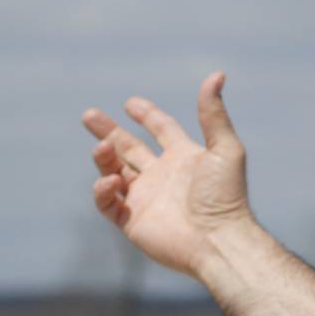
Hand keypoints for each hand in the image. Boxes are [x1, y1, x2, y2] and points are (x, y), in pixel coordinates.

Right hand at [81, 71, 252, 278]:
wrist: (219, 240)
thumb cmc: (225, 196)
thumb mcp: (225, 148)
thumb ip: (214, 113)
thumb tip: (217, 74)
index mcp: (184, 158)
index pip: (161, 130)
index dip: (146, 115)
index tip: (130, 103)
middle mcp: (164, 176)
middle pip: (129, 148)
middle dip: (108, 131)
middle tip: (89, 115)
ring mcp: (146, 198)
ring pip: (114, 172)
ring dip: (104, 157)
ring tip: (101, 147)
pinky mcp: (133, 221)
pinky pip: (108, 203)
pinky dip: (104, 190)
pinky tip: (112, 182)